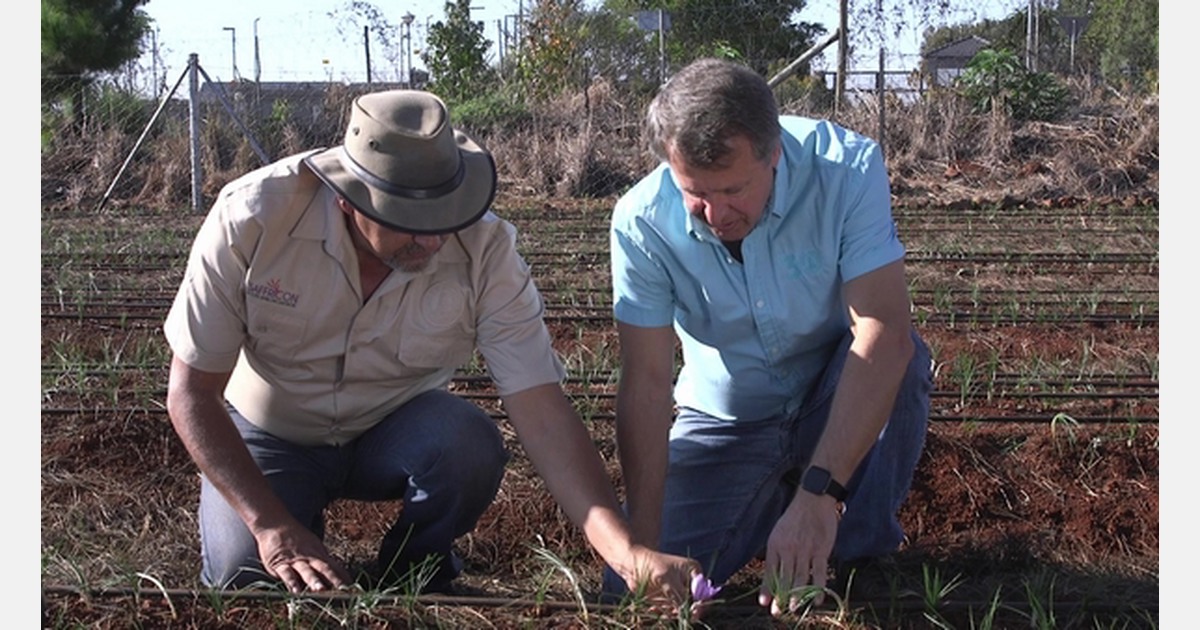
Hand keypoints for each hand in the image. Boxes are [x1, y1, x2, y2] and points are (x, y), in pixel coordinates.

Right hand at [255, 523, 351, 592]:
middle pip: (324, 568)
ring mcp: (295, 560)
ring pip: (306, 571)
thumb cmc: (295, 538)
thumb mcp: (313, 546)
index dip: (343, 577)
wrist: (274, 524)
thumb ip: (324, 561)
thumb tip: (341, 575)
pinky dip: (291, 582)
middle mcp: (309, 557)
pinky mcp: (279, 564)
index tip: (353, 588)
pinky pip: (286, 573)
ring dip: (313, 580)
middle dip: (334, 579)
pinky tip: (295, 591)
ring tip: (320, 590)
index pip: (334, 566)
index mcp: (318, 554)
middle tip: (342, 590)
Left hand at [620, 546, 701, 615]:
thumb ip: (679, 596)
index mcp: (694, 571)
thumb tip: (691, 612)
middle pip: (694, 603)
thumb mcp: (667, 580)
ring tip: (658, 609)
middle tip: (671, 614)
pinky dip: (663, 612)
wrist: (633, 563)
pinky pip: (670, 611)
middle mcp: (689, 582)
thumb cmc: (652, 565)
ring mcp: (678, 591)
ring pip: (681, 609)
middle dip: (683, 610)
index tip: (692, 614)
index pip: (703, 592)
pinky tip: (653, 608)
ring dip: (671, 613)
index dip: (699, 605)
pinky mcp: (668, 599)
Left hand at [757, 493, 839, 615]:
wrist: (813, 500)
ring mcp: (804, 551)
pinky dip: (817, 588)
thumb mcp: (779, 532)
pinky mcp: (820, 551)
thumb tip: (773, 574)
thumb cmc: (795, 517)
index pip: (769, 571)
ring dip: (797, 596)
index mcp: (775, 545)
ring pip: (799, 578)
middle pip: (783, 578)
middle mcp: (788, 549)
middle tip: (778, 612)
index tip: (764, 603)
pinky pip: (818, 573)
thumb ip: (777, 552)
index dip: (766, 588)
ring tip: (794, 609)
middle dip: (780, 597)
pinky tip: (816, 600)